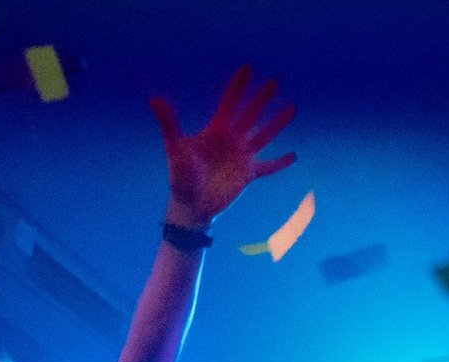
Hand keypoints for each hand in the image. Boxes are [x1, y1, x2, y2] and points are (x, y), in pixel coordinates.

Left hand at [150, 66, 295, 228]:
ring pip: (264, 135)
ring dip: (277, 123)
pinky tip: (294, 156)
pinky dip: (280, 163)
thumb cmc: (180, 178)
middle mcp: (231, 140)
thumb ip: (169, 123)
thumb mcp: (175, 148)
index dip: (238, 85)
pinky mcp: (248, 175)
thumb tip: (154, 98)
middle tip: (274, 81)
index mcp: (216, 130)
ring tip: (291, 108)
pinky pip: (268, 167)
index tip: (247, 67)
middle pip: (250, 114)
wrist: (190, 206)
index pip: (229, 102)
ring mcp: (241, 157)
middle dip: (262, 98)